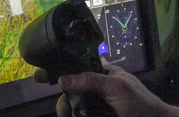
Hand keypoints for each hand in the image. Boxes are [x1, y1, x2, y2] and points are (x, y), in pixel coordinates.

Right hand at [34, 66, 178, 116]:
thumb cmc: (139, 103)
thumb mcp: (116, 86)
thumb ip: (89, 80)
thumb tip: (61, 79)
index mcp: (103, 74)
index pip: (76, 66)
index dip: (58, 69)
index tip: (39, 76)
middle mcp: (97, 89)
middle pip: (70, 91)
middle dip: (62, 101)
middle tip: (63, 113)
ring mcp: (96, 107)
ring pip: (72, 107)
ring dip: (66, 112)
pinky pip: (79, 115)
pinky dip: (72, 116)